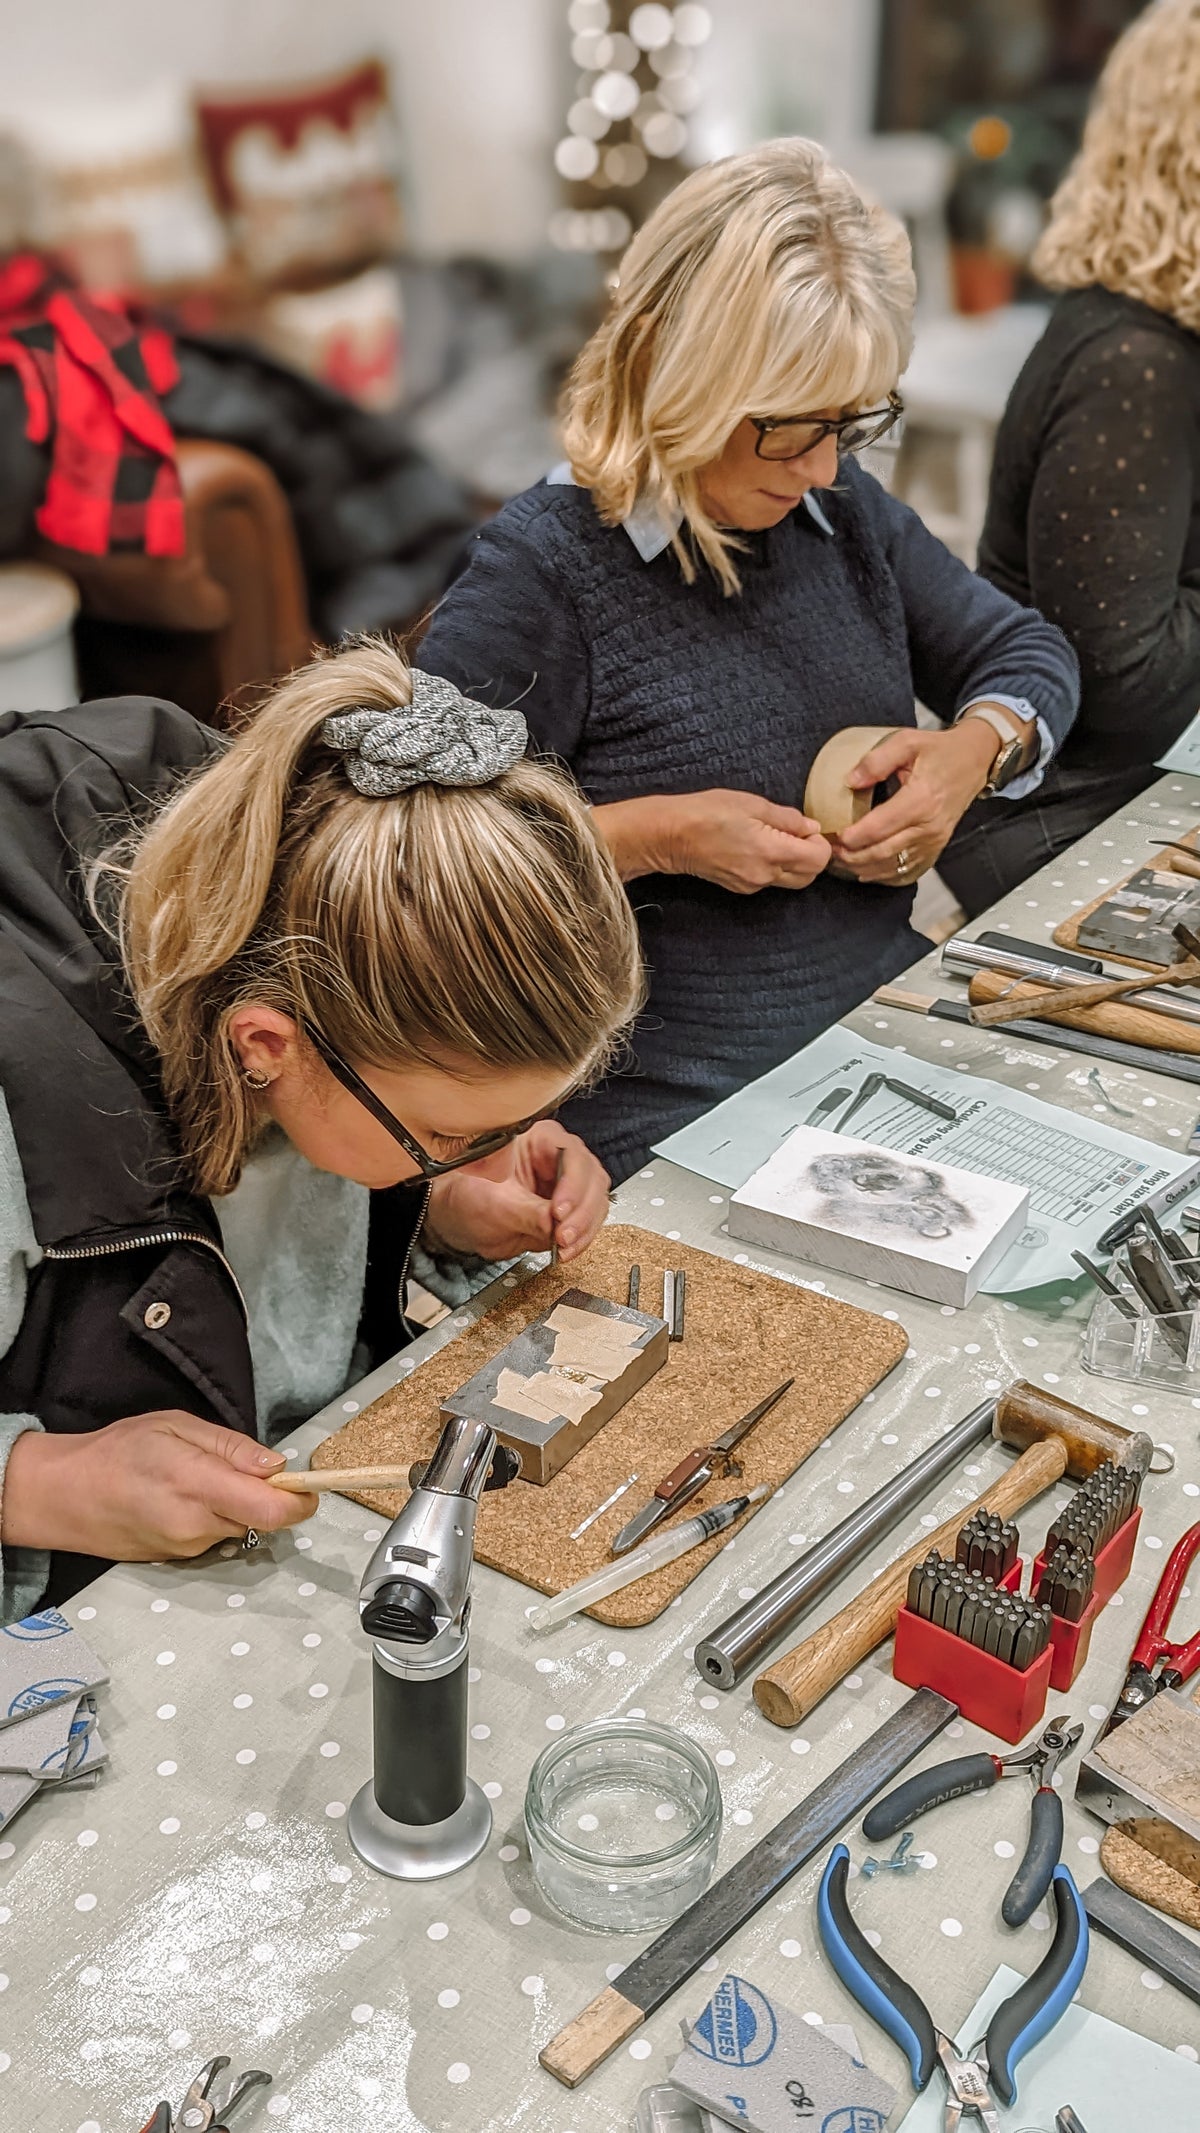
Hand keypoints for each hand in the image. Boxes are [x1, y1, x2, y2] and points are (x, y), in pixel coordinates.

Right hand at [1, 1413, 316, 1558]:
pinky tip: (184, 1499)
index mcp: (199, 1484)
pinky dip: (215, 1518)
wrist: (64, 1496)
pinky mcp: (179, 1559)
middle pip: (264, 1519)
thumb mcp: (176, 1426)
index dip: (301, 1499)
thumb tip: (275, 1465)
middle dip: (267, 1495)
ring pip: (241, 1527)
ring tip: (201, 1479)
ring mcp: (187, 1548)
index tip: (309, 1484)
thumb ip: (231, 1447)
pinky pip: (216, 1536)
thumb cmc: (116, 1453)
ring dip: (238, 1506)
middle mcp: (196, 1525)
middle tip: (244, 1467)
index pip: (273, 1508)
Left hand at [424, 1122, 609, 1263]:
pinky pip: (588, 1223)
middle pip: (591, 1179)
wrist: (463, 1219)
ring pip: (595, 1202)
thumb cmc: (469, 1195)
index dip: (571, 1184)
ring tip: (564, 1246)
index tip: (559, 1211)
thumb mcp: (493, 1204)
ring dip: (584, 1229)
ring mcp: (568, 1184)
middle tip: (563, 1235)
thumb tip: (553, 1223)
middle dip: (581, 1212)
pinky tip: (565, 1251)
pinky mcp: (570, 1210)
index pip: (570, 1154)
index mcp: (539, 1139)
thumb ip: (526, 1212)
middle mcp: (559, 1158)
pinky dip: (581, 1239)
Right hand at [597, 789, 832, 893]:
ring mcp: (753, 885)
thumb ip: (787, 818)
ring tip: (776, 839)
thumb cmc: (707, 812)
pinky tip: (758, 847)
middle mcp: (765, 874)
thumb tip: (811, 827)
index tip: (807, 829)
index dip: (820, 843)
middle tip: (796, 834)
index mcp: (771, 852)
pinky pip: (771, 881)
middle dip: (812, 856)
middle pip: (810, 875)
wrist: (671, 836)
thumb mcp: (752, 803)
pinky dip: (775, 866)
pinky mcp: (742, 887)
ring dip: (795, 863)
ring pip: (792, 881)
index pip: (819, 859)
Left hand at [832, 723, 1000, 884]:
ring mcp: (934, 841)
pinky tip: (866, 870)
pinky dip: (884, 874)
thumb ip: (876, 760)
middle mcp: (929, 827)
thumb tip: (851, 781)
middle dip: (852, 856)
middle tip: (830, 851)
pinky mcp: (936, 847)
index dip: (852, 837)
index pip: (879, 828)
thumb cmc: (940, 751)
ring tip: (842, 860)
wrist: (975, 760)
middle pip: (882, 852)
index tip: (833, 835)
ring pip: (893, 866)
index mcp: (920, 800)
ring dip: (864, 868)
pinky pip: (907, 870)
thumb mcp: (907, 742)